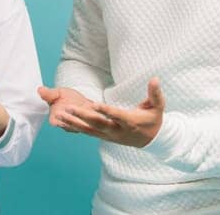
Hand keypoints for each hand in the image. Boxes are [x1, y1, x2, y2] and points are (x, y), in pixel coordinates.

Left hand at [38, 79, 163, 147]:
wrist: (152, 140)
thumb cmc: (154, 120)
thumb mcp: (158, 106)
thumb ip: (155, 93)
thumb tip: (155, 79)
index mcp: (130, 122)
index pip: (116, 116)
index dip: (106, 111)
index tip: (94, 105)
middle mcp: (118, 130)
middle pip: (99, 124)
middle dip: (84, 117)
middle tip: (70, 109)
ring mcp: (110, 136)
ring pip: (90, 130)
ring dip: (74, 123)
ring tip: (60, 116)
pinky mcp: (104, 137)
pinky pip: (88, 133)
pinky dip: (75, 128)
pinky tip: (63, 123)